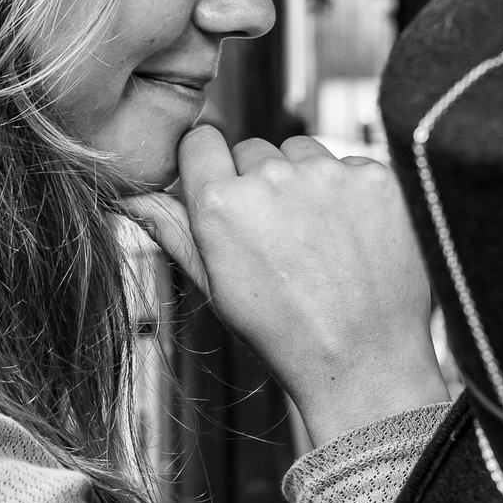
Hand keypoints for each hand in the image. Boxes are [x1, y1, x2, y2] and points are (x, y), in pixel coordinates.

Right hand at [125, 127, 449, 448]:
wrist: (362, 361)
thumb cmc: (282, 331)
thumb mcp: (215, 286)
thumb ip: (173, 230)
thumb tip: (129, 198)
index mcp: (221, 203)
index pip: (200, 141)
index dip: (209, 165)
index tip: (223, 188)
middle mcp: (271, 177)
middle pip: (253, 149)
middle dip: (258, 181)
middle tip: (276, 236)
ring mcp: (327, 174)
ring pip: (301, 152)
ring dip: (303, 180)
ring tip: (315, 238)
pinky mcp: (374, 177)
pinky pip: (349, 164)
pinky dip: (349, 191)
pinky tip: (350, 236)